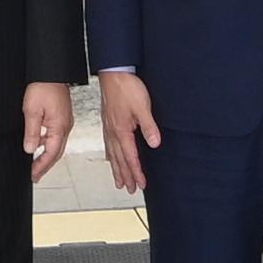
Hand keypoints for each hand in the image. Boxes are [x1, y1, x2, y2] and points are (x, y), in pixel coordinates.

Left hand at [21, 82, 75, 183]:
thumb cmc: (43, 86)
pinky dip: (48, 143)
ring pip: (57, 144)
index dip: (42, 167)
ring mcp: (65, 121)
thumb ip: (32, 132)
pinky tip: (39, 142)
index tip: (34, 176)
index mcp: (59, 127)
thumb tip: (30, 150)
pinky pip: (56, 134)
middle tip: (35, 175)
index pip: (51, 154)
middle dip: (45, 165)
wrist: (51, 70)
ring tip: (35, 162)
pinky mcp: (62, 116)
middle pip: (57, 152)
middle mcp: (65, 126)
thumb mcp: (31, 111)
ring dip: (47, 154)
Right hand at [97, 72, 160, 192]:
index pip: (130, 157)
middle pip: (119, 159)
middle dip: (125, 175)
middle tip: (129, 189)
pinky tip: (110, 157)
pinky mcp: (107, 121)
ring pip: (112, 153)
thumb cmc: (127, 88)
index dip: (136, 172)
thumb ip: (149, 127)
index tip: (141, 184)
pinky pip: (108, 144)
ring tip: (119, 181)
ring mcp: (108, 127)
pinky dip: (110, 155)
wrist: (113, 72)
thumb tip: (155, 144)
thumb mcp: (143, 107)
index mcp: (121, 130)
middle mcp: (113, 132)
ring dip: (116, 168)